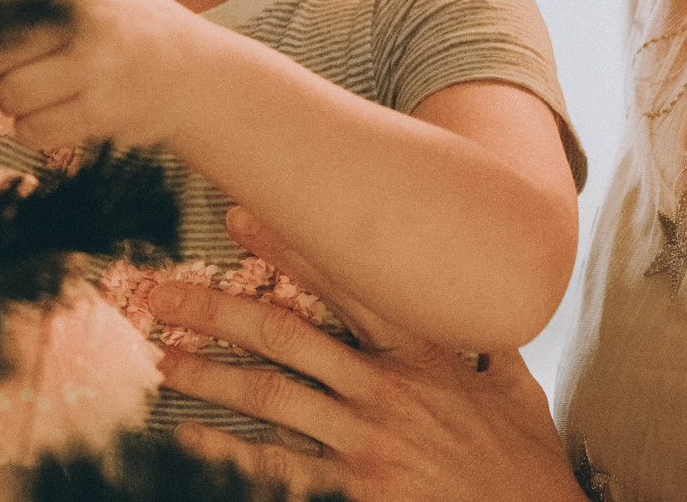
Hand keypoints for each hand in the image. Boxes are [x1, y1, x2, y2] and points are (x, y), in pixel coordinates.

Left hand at [0, 0, 207, 152]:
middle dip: (0, 69)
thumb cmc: (133, 27)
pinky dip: (36, 129)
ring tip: (47, 92)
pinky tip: (58, 114)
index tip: (1, 38)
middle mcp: (87, 13)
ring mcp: (95, 64)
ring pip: (10, 95)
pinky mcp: (100, 111)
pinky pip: (32, 131)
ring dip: (18, 103)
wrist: (196, 75)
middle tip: (29, 68)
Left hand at [159, 211, 582, 501]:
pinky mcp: (353, 494)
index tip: (238, 213)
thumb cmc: (526, 464)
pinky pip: (275, 470)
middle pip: (283, 336)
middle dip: (216, 309)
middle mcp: (384, 392)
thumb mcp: (518, 389)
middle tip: (162, 293)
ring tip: (160, 361)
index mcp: (421, 355)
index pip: (345, 284)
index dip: (288, 245)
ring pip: (268, 398)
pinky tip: (188, 440)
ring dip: (206, 376)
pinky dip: (228, 454)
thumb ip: (486, 344)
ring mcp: (364, 446)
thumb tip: (482, 299)